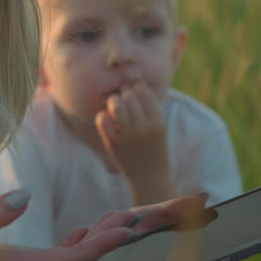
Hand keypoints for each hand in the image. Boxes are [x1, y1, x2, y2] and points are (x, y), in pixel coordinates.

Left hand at [96, 82, 175, 204]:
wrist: (149, 176)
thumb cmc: (154, 147)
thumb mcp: (159, 127)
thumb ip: (149, 109)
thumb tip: (134, 84)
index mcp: (157, 122)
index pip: (144, 93)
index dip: (136, 86)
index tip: (133, 87)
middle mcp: (143, 128)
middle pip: (129, 97)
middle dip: (123, 92)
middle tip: (121, 95)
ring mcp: (128, 136)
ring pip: (116, 106)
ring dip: (112, 101)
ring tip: (113, 102)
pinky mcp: (114, 144)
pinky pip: (103, 122)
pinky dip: (102, 115)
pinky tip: (105, 116)